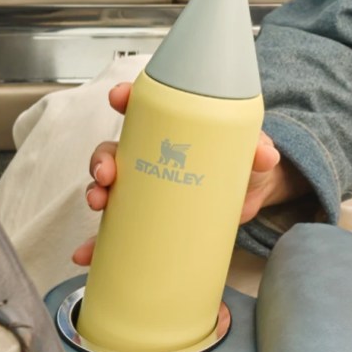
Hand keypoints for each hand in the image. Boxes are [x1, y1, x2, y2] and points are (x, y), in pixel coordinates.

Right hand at [73, 83, 303, 265]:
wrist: (252, 194)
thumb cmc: (245, 161)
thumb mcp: (252, 151)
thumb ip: (259, 149)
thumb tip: (265, 156)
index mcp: (170, 129)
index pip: (141, 107)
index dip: (125, 99)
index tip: (119, 99)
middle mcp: (150, 155)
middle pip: (114, 149)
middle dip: (102, 158)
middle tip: (107, 173)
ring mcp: (146, 186)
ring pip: (108, 185)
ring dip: (95, 192)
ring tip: (98, 202)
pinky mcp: (148, 217)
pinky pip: (116, 228)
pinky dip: (97, 241)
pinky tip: (86, 252)